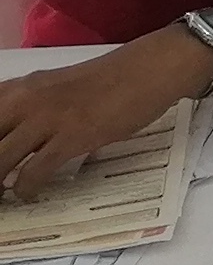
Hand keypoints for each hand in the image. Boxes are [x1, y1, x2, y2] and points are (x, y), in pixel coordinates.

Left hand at [0, 29, 210, 198]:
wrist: (146, 70)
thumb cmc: (106, 80)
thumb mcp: (54, 89)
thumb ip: (29, 111)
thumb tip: (13, 140)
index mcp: (18, 88)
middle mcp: (25, 101)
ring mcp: (48, 118)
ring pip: (0, 158)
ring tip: (0, 194)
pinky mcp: (72, 136)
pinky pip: (34, 171)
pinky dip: (26, 188)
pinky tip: (28, 193)